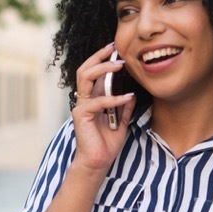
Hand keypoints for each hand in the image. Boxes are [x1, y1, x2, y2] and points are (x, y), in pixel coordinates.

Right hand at [70, 43, 134, 170]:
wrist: (98, 162)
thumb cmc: (107, 143)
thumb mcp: (121, 121)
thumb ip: (124, 107)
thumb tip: (131, 92)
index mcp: (92, 99)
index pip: (93, 72)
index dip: (102, 59)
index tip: (116, 50)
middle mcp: (84, 100)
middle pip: (85, 69)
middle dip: (99, 57)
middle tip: (114, 49)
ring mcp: (81, 106)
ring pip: (86, 78)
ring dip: (103, 69)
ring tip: (119, 65)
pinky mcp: (81, 116)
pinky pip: (97, 102)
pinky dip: (114, 98)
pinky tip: (128, 97)